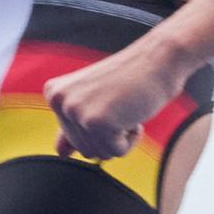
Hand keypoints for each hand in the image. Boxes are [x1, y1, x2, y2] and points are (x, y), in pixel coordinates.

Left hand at [46, 38, 191, 159]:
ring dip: (121, 137)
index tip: (108, 101)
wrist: (159, 59)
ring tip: (125, 107)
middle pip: (85, 150)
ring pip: (100, 154)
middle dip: (109, 135)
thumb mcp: (95, 101)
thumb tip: (60, 154)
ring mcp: (76, 111)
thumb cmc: (131, 80)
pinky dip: (132, 138)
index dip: (99, 128)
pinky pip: (117, 152)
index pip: (73, 140)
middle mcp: (59, 101)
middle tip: (119, 104)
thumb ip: (74, 126)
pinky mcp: (95, 122)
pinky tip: (133, 112)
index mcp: (54, 94)